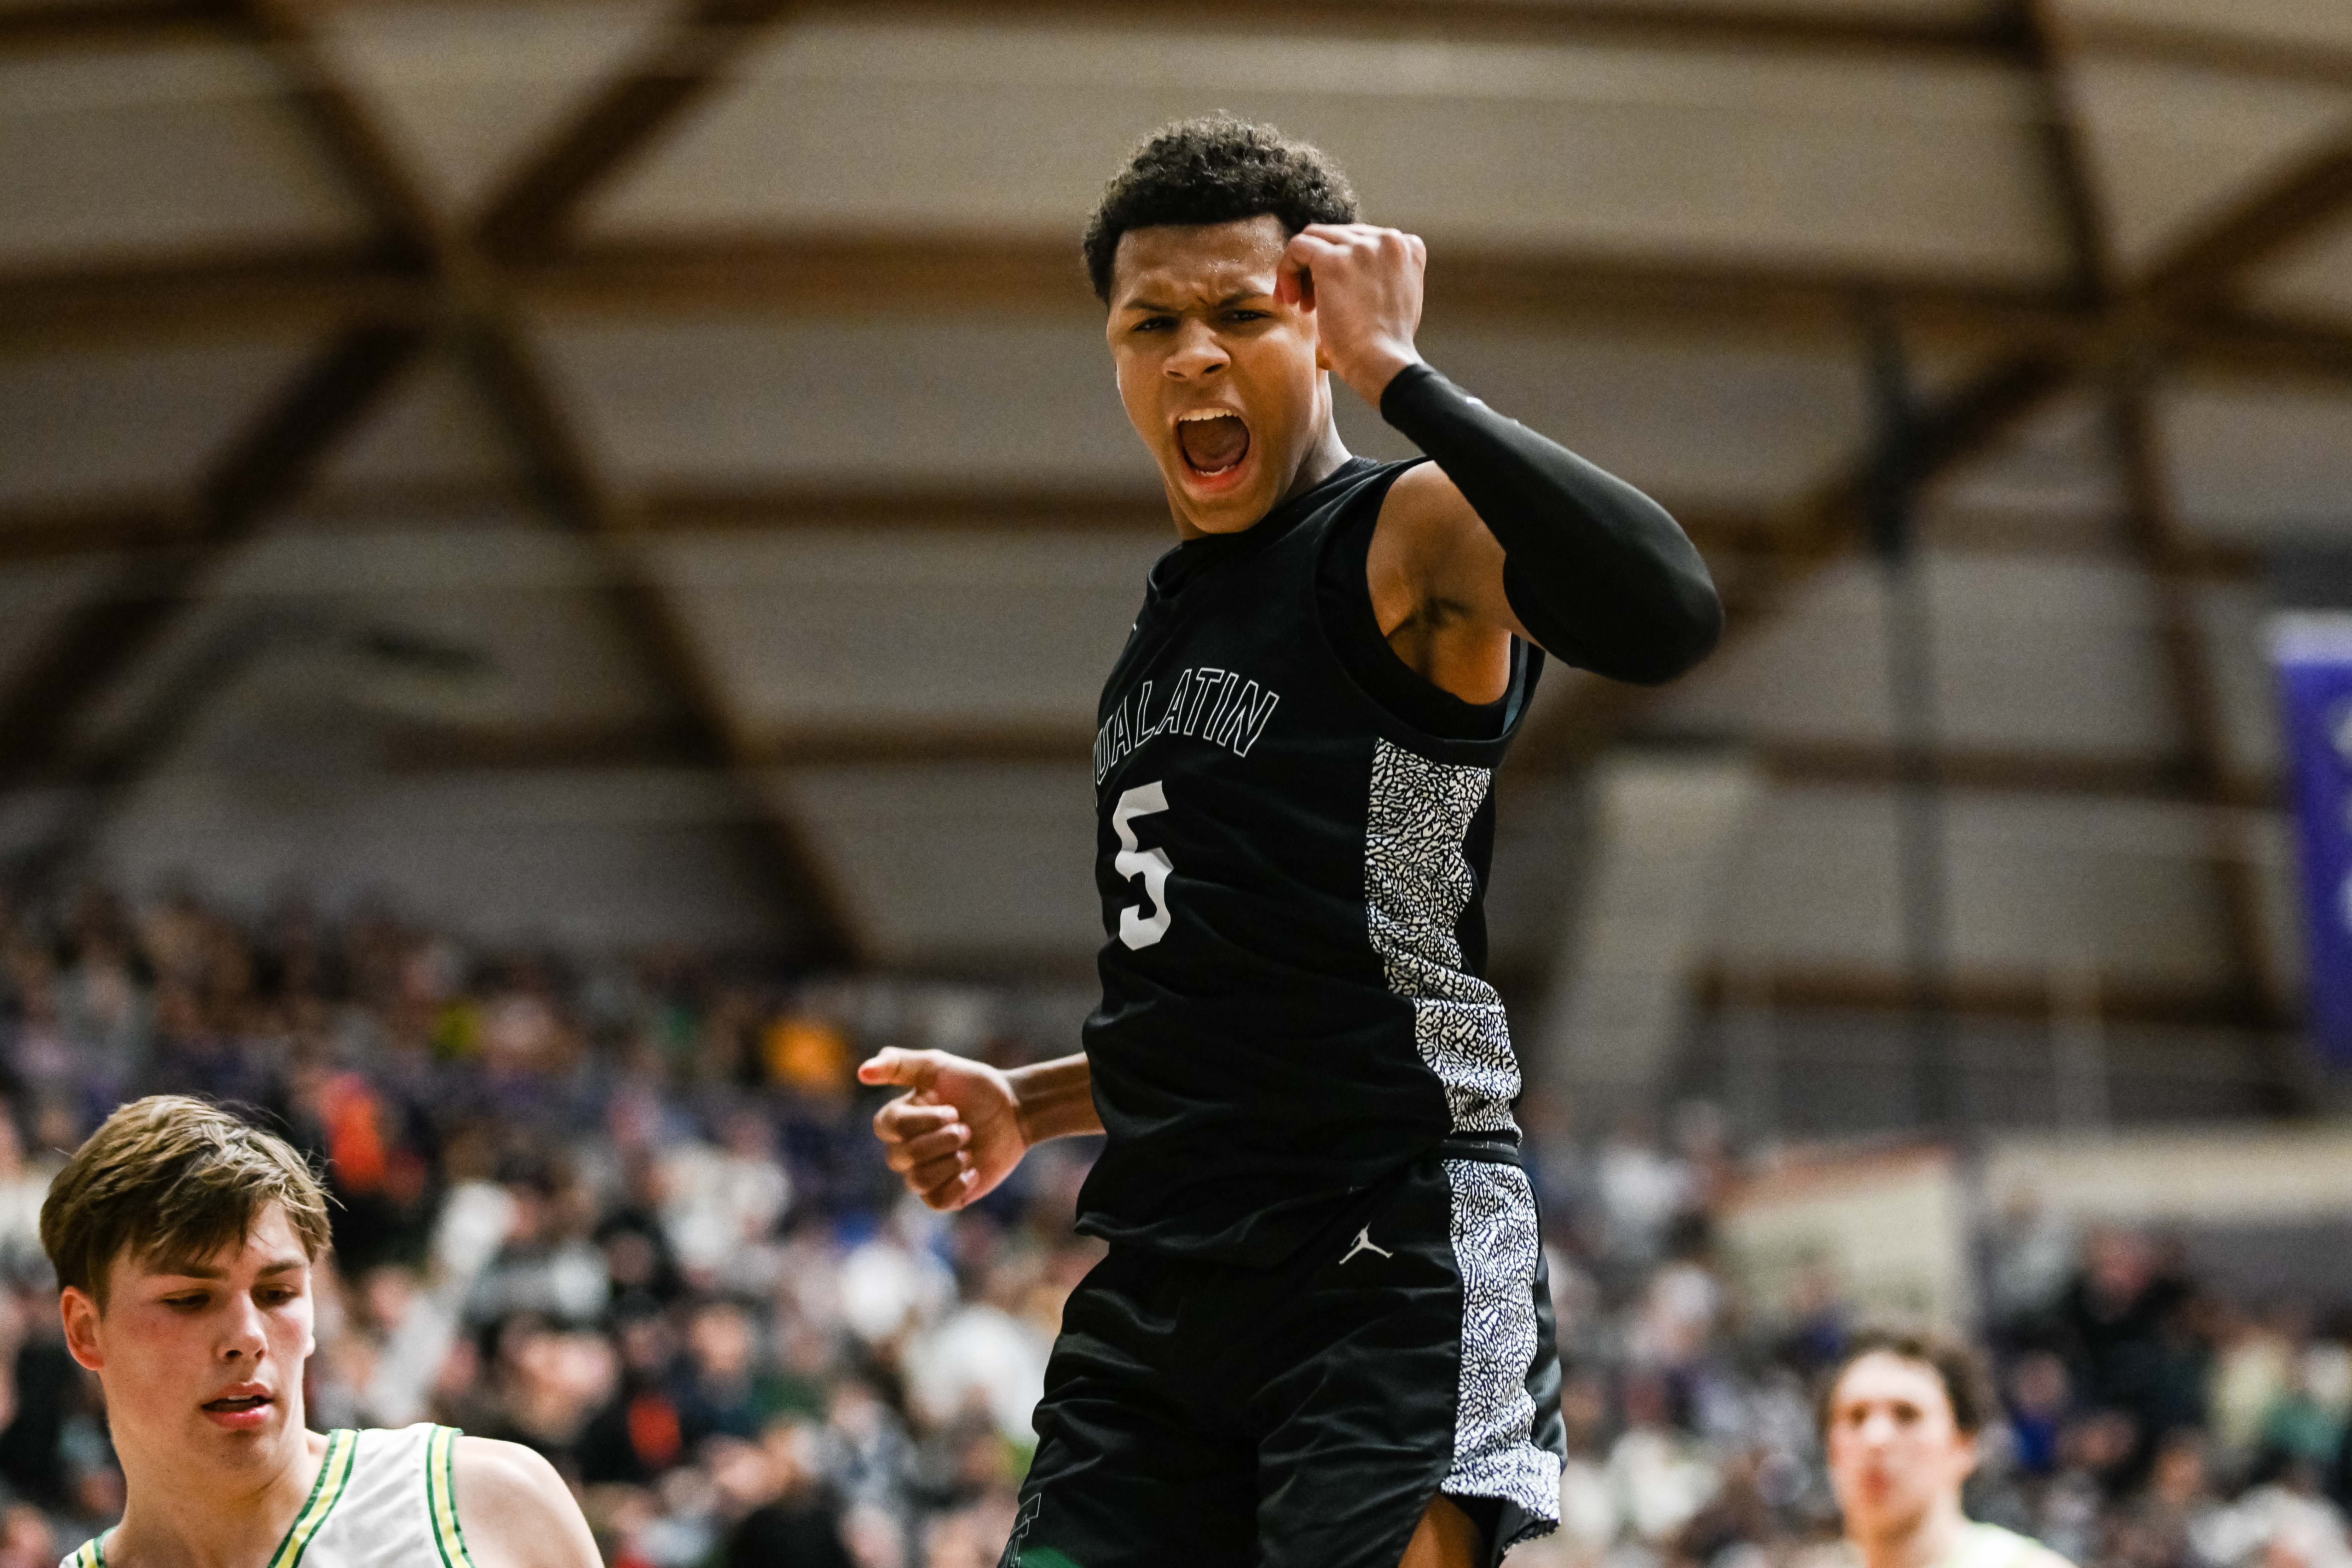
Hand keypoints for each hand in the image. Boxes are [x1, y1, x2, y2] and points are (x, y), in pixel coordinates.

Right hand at [857, 1047, 1028, 1210]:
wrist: (1015, 1110)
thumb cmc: (975, 1085)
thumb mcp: (938, 1066)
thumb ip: (899, 1064)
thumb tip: (862, 1071)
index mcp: (899, 1119)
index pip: (886, 1128)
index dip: (921, 1122)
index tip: (953, 1111)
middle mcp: (906, 1149)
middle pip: (900, 1158)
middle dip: (940, 1142)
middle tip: (966, 1129)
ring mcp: (925, 1173)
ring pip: (916, 1181)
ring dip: (949, 1163)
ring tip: (969, 1149)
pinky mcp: (946, 1193)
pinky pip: (935, 1202)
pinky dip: (957, 1186)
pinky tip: (974, 1170)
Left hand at [1276, 222, 1427, 406]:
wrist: (1382, 363)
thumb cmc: (1386, 344)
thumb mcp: (1397, 296)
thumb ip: (1381, 272)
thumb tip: (1352, 267)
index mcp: (1407, 246)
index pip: (1360, 239)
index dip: (1341, 263)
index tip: (1331, 292)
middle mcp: (1388, 239)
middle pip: (1337, 237)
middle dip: (1318, 268)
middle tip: (1308, 303)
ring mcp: (1361, 247)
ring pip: (1315, 239)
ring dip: (1301, 271)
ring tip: (1299, 305)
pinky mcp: (1334, 261)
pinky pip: (1298, 248)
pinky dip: (1286, 269)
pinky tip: (1289, 300)